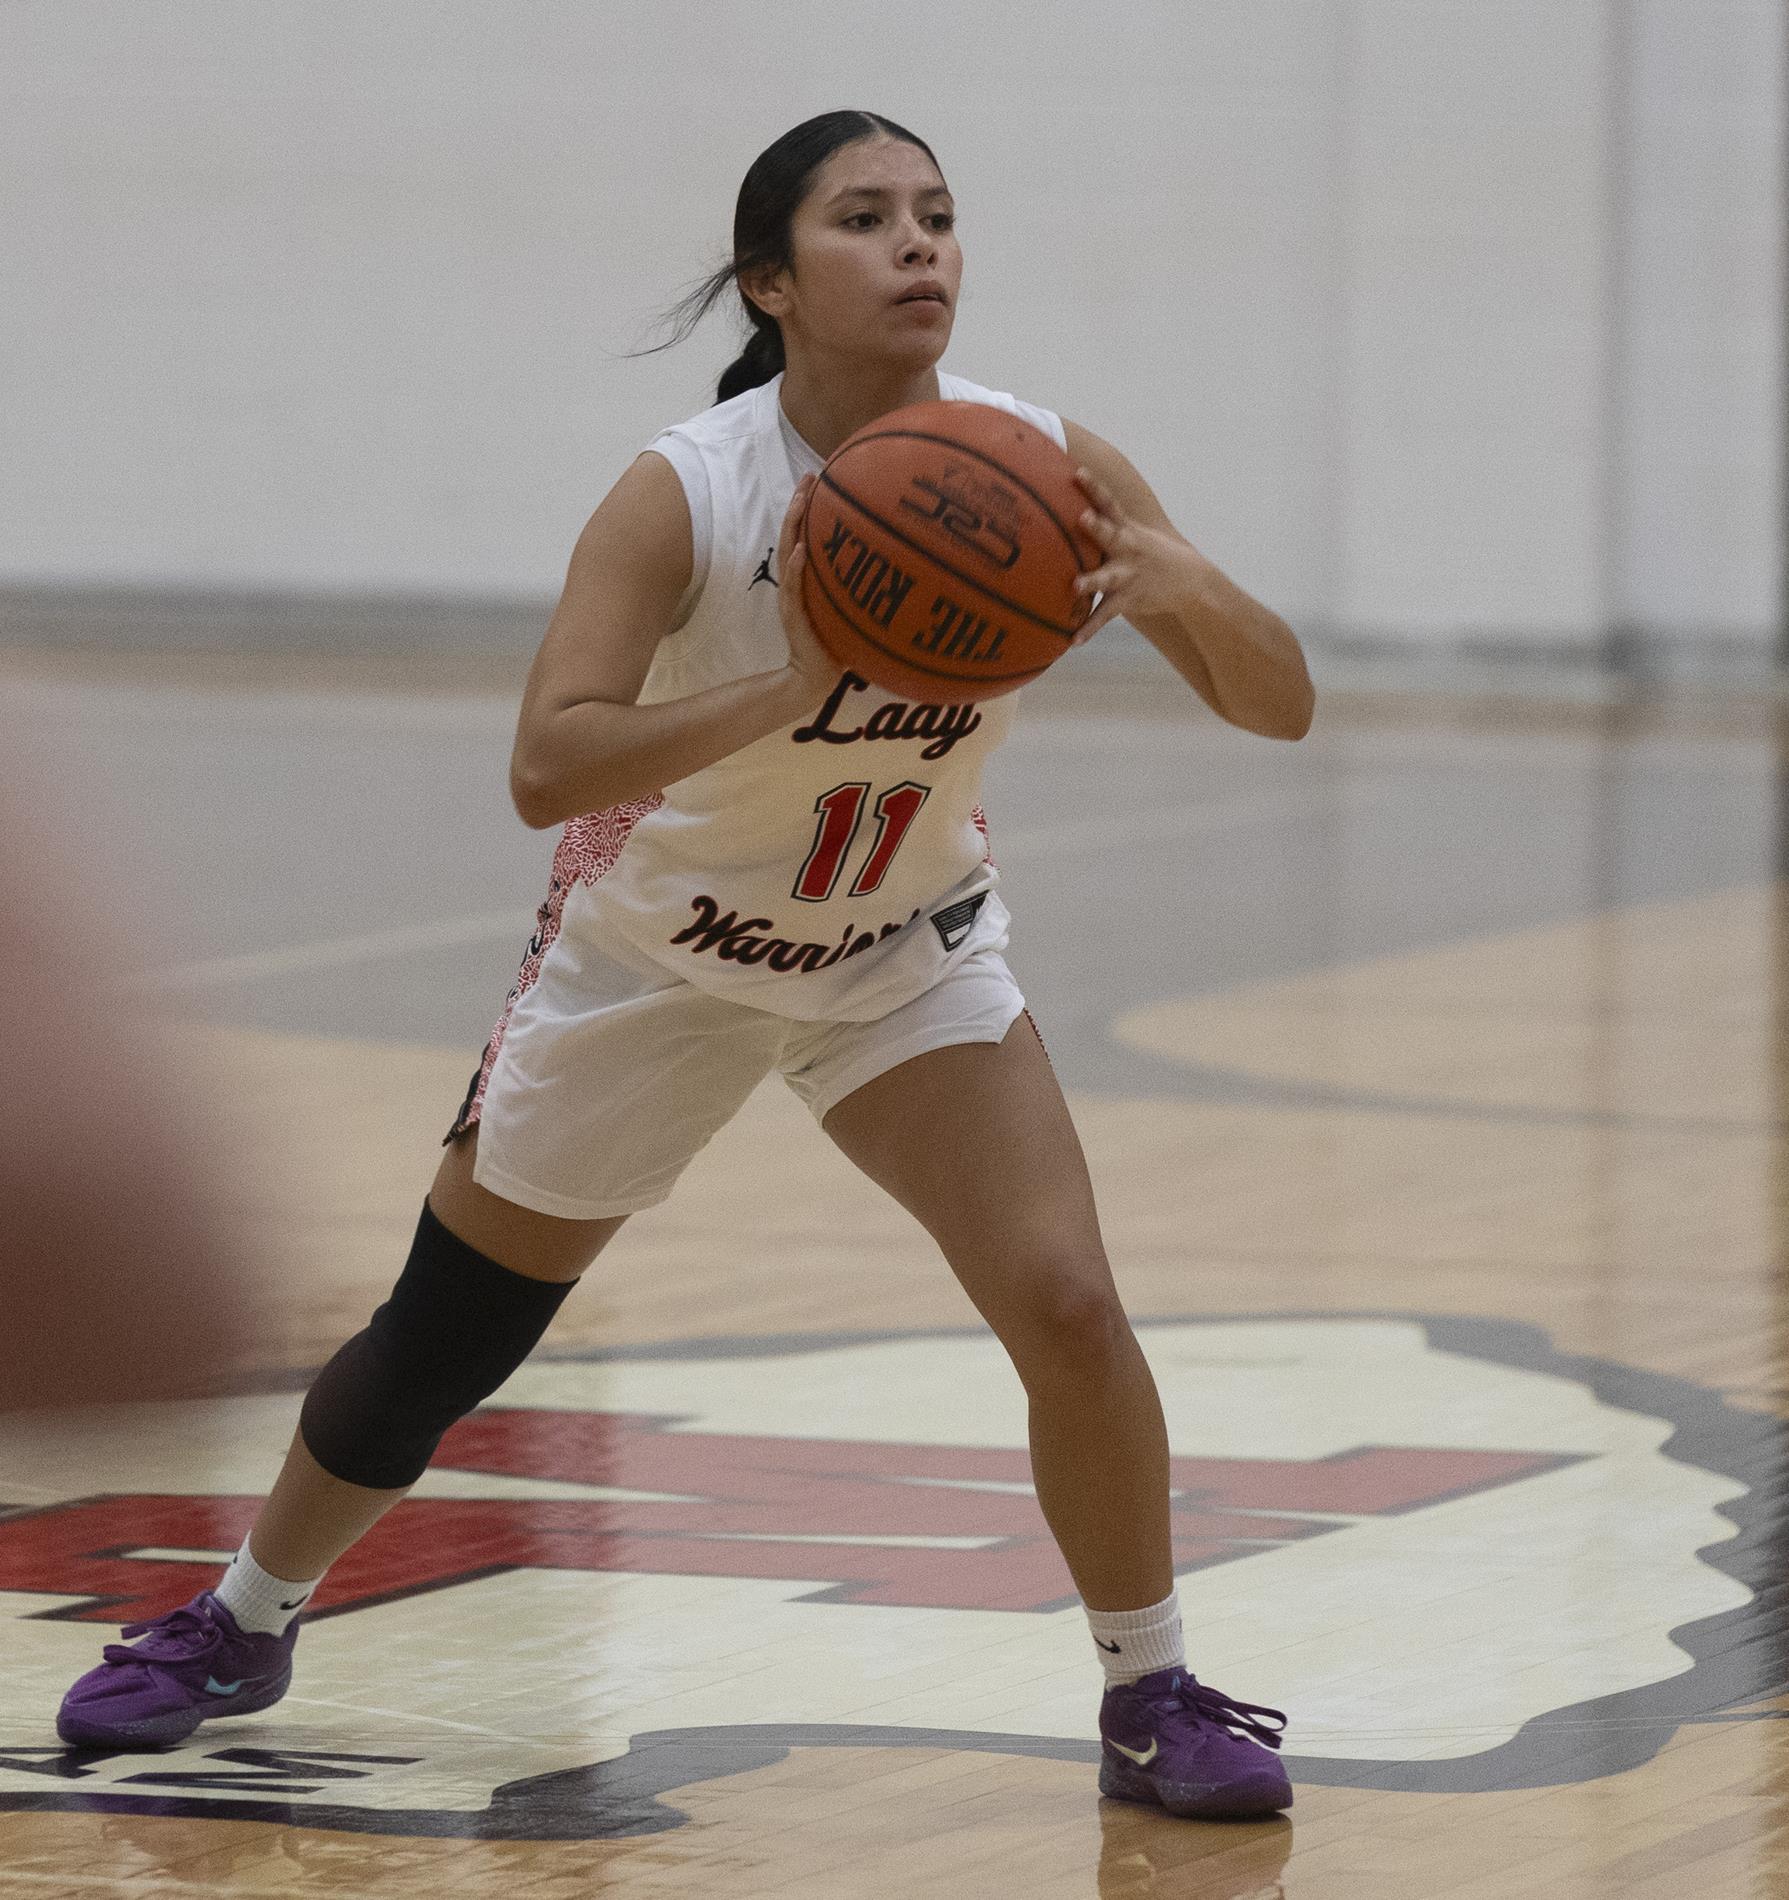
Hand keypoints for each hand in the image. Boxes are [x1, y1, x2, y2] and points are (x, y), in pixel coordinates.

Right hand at [773, 475, 840, 705]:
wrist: (814, 677)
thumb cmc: (837, 646)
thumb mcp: (851, 608)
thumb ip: (862, 586)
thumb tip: (898, 566)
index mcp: (807, 578)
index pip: (804, 534)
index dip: (810, 507)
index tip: (821, 478)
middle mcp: (796, 582)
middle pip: (792, 534)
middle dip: (799, 503)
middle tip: (809, 476)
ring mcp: (792, 597)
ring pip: (788, 552)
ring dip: (793, 525)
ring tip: (800, 500)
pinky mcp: (793, 615)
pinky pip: (794, 588)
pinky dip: (796, 568)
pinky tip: (802, 549)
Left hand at [1071, 467, 1206, 642]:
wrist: (1190, 581)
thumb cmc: (1152, 554)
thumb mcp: (1135, 532)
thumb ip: (1107, 522)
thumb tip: (1076, 507)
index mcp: (1127, 529)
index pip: (1109, 502)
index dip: (1093, 486)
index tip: (1077, 472)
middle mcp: (1127, 549)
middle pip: (1109, 534)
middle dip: (1096, 526)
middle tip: (1082, 517)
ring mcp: (1128, 574)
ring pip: (1107, 577)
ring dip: (1092, 580)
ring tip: (1075, 585)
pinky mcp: (1129, 599)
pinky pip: (1106, 614)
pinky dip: (1090, 628)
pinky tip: (1073, 640)